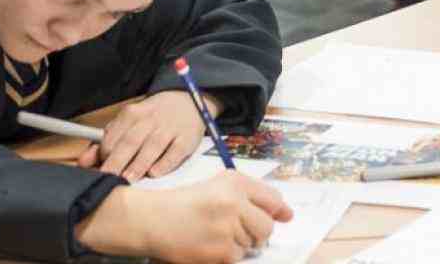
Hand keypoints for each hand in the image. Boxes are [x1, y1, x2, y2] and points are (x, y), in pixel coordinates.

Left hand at [76, 90, 213, 180]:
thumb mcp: (129, 123)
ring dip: (138, 165)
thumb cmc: (154, 117)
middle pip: (130, 142)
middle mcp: (151, 119)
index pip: (113, 136)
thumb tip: (84, 162)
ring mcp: (170, 128)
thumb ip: (106, 142)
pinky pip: (175, 153)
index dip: (104, 154)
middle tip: (108, 179)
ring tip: (128, 179)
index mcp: (132, 113)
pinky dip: (164, 163)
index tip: (99, 169)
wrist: (189, 102)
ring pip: (152, 147)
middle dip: (117, 162)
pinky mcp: (187, 138)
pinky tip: (155, 172)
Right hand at [77, 172, 293, 263]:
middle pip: (266, 227)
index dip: (278, 211)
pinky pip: (238, 259)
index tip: (284, 217)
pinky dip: (227, 256)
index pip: (272, 199)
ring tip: (215, 235)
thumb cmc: (184, 203)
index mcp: (235, 183)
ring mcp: (228, 228)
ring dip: (239, 244)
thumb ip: (252, 195)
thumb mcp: (217, 186)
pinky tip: (210, 246)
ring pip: (252, 245)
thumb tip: (287, 215)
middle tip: (237, 230)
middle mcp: (234, 202)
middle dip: (256, 232)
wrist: (152, 220)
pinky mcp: (221, 251)